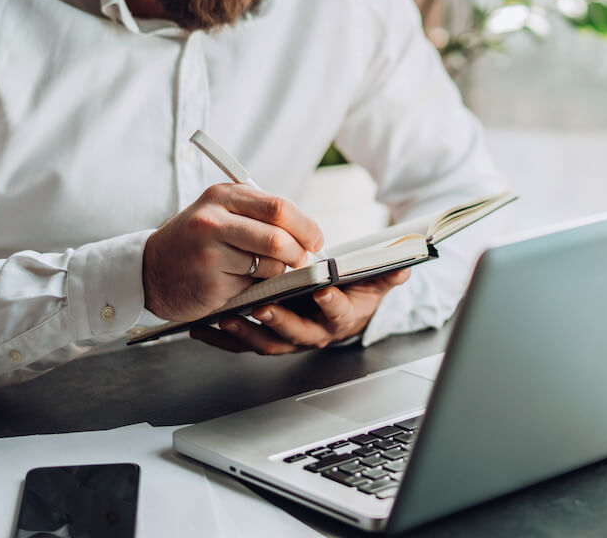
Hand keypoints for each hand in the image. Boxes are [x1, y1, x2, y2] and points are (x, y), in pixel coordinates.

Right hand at [142, 184, 323, 321]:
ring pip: (270, 265)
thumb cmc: (196, 240)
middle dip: (300, 253)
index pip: (279, 208)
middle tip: (303, 260)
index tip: (316, 239)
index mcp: (222, 196)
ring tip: (268, 272)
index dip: (306, 226)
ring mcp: (209, 253)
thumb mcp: (221, 212)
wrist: (151, 270)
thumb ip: (260, 214)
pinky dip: (259, 288)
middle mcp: (213, 220)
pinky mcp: (210, 283)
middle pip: (278, 238)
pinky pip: (254, 287)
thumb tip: (308, 232)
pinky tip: (244, 284)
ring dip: (280, 273)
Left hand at [190, 267, 410, 353]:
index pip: (338, 313)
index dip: (332, 304)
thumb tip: (404, 263)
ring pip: (266, 341)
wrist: (339, 310)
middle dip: (279, 320)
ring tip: (225, 318)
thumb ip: (388, 272)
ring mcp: (288, 337)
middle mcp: (313, 333)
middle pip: (296, 332)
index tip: (324, 290)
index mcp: (340, 318)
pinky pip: (241, 343)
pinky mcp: (265, 338)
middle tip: (262, 307)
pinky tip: (202, 327)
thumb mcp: (375, 283)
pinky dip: (220, 338)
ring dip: (244, 332)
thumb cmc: (353, 293)